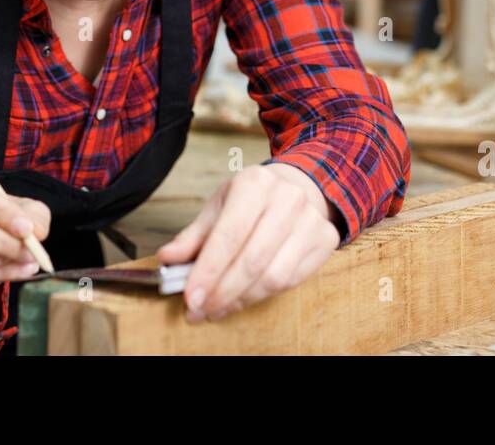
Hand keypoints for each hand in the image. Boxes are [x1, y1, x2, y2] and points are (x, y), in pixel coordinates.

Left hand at [156, 163, 340, 322]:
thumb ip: (194, 236)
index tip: (190, 297)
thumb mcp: (219, 207)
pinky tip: (241, 299)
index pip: (229, 235)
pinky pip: (291, 281)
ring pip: (274, 276)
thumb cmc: (253, 199)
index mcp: (256, 183)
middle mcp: (288, 198)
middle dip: (222, 292)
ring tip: (217, 308)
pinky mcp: (325, 240)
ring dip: (241, 299)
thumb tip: (168, 259)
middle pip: (252, 260)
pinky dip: (261, 296)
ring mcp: (311, 220)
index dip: (208, 271)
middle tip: (199, 310)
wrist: (298, 186)